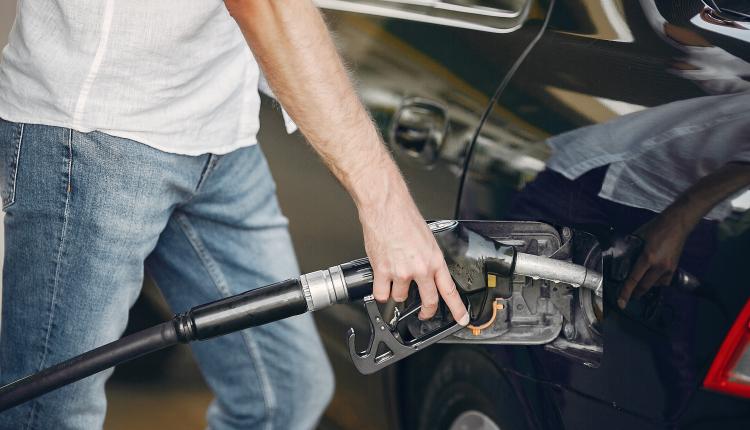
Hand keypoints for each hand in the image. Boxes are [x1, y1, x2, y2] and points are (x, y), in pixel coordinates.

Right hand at [358, 181, 468, 325]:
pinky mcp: (383, 271)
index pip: (449, 290)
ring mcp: (401, 272)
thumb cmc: (405, 217)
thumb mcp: (427, 239)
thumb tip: (426, 271)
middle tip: (425, 313)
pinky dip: (381, 292)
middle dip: (427, 312)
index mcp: (435, 260)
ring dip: (398, 293)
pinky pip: (381, 293)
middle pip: (428, 301)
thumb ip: (428, 259)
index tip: (461, 318)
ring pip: (400, 297)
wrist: (386, 207)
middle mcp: (420, 269)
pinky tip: (382, 284)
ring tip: (395, 279)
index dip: (457, 308)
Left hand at [617, 214, 690, 308]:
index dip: (626, 292)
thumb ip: (630, 251)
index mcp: (648, 257)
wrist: (677, 223)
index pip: (634, 279)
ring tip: (638, 285)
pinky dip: (656, 282)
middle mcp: (659, 266)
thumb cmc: (655, 228)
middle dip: (635, 293)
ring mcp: (669, 268)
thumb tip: (621, 260)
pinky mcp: (674, 268)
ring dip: (645, 286)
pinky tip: (651, 278)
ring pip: (654, 285)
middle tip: (627, 296)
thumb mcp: (638, 238)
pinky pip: (664, 282)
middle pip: (644, 287)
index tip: (621, 303)